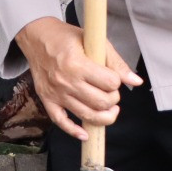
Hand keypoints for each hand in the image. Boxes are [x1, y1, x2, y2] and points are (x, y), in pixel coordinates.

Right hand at [15, 16, 141, 139]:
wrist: (35, 36)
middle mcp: (66, 81)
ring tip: (108, 108)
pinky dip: (73, 131)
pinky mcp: (47, 99)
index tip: (112, 76)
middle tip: (110, 90)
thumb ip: (115, 62)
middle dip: (113, 98)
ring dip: (104, 115)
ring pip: (87, 115)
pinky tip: (85, 134)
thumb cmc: (64, 37)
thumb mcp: (93, 41)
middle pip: (101, 102)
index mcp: (77, 64)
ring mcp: (55, 93)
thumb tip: (136, 81)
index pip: (110, 83)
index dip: (116, 81)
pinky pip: (60, 121)